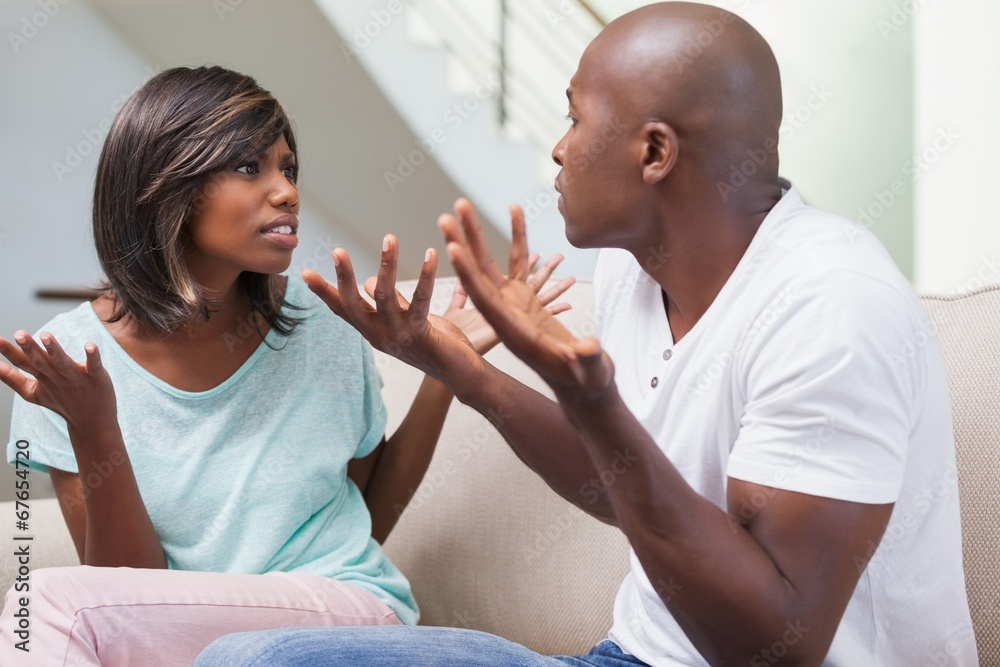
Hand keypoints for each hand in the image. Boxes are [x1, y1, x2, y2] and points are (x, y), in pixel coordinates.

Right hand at [0, 331, 116, 428]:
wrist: (91, 423)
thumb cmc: (62, 402)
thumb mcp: (33, 393)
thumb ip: (13, 380)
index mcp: (42, 378)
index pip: (23, 364)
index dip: (9, 352)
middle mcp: (57, 377)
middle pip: (41, 362)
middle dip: (30, 349)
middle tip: (19, 334)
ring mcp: (77, 378)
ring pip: (63, 363)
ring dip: (55, 350)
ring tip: (46, 336)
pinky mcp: (96, 378)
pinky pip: (94, 366)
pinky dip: (93, 357)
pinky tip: (90, 346)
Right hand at [302, 236, 482, 384]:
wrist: (461, 374)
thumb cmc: (435, 344)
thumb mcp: (405, 320)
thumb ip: (390, 303)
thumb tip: (371, 281)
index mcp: (374, 331)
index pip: (343, 310)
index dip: (323, 292)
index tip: (303, 273)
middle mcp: (380, 335)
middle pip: (353, 305)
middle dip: (344, 277)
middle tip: (338, 251)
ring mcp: (398, 336)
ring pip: (385, 297)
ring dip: (387, 265)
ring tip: (390, 238)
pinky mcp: (421, 334)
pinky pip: (420, 300)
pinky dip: (424, 275)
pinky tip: (431, 254)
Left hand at [439, 198, 615, 401]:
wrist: (584, 385)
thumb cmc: (587, 380)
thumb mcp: (590, 372)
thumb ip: (588, 360)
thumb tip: (589, 348)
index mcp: (514, 332)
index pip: (485, 299)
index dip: (469, 274)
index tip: (452, 248)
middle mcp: (506, 315)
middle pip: (478, 275)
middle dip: (462, 245)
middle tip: (445, 216)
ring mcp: (513, 304)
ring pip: (490, 264)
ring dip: (475, 235)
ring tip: (461, 205)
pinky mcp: (525, 297)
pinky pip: (519, 261)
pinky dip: (517, 236)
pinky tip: (514, 209)